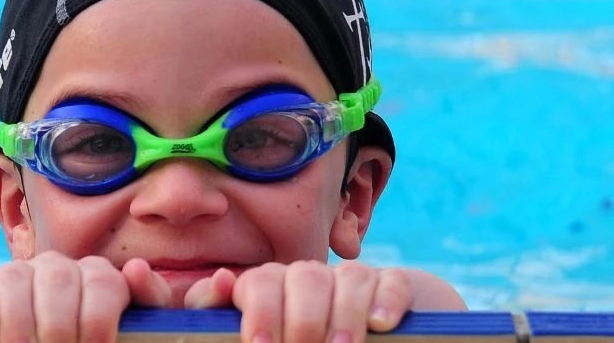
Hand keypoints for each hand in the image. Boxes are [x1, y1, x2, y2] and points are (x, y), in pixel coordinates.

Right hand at [0, 253, 173, 342]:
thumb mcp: (133, 328)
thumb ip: (147, 298)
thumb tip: (134, 270)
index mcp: (96, 278)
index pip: (102, 281)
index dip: (98, 317)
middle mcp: (57, 269)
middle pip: (57, 278)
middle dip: (58, 323)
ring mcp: (16, 275)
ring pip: (14, 277)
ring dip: (19, 319)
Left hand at [185, 260, 412, 342]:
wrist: (358, 338)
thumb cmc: (283, 336)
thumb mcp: (255, 330)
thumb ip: (219, 310)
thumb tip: (222, 278)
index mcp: (272, 286)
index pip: (261, 283)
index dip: (261, 313)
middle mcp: (311, 278)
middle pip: (306, 279)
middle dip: (304, 320)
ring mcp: (354, 280)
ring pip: (350, 278)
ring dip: (344, 315)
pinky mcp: (394, 287)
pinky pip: (393, 283)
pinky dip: (387, 302)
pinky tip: (380, 326)